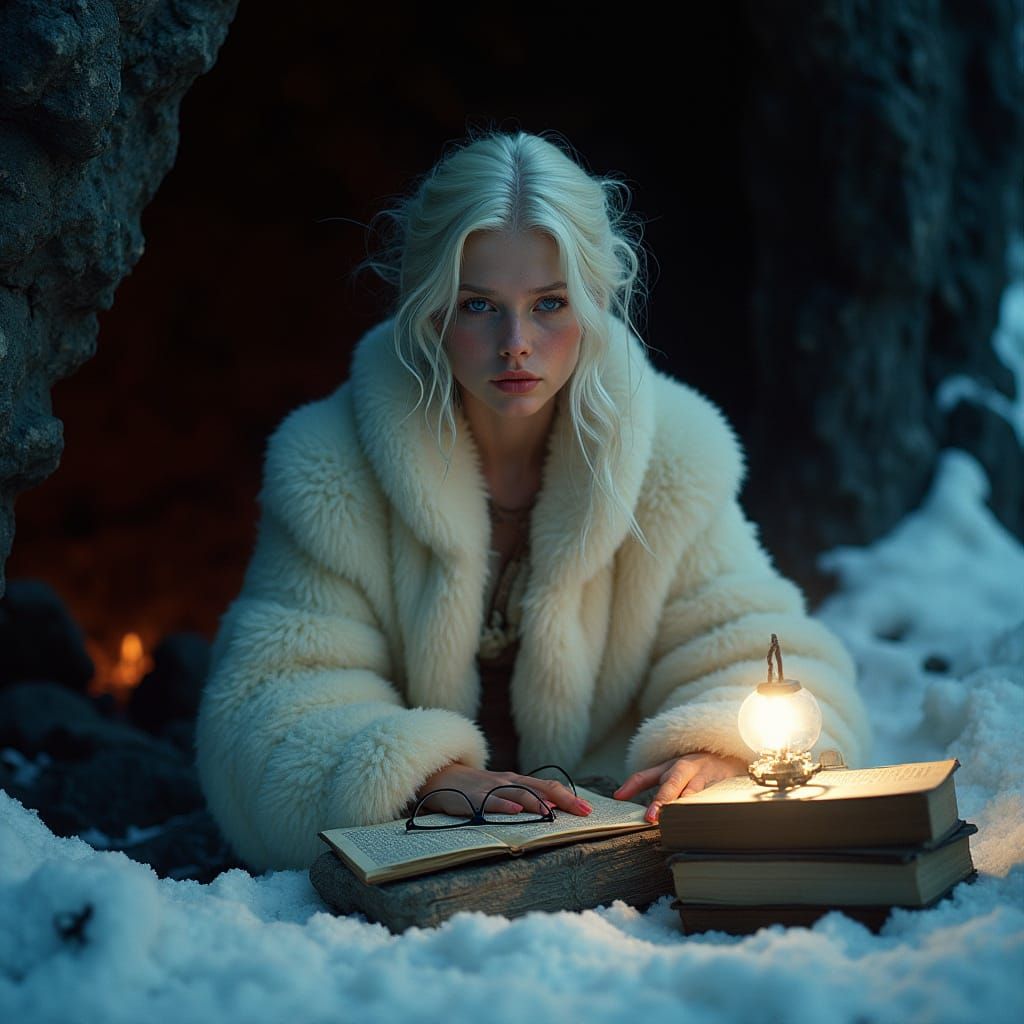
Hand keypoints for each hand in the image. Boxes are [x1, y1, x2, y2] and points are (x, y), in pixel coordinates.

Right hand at [414, 763, 592, 817]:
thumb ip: (524, 799)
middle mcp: (508, 782)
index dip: (569, 797)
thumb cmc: (476, 789)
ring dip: (537, 803)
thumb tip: (552, 809)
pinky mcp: (473, 797)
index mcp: (517, 782)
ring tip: (554, 812)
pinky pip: (490, 801)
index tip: (588, 810)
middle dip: (564, 800)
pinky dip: (503, 806)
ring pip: (519, 794)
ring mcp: (491, 788)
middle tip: (584, 813)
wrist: (441, 777)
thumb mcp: (502, 791)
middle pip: (541, 789)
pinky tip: (515, 812)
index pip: (548, 787)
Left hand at [613, 752, 747, 823]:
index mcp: (669, 766)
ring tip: (676, 819)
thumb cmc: (691, 767)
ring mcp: (705, 777)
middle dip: (662, 800)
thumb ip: (642, 781)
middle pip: (672, 783)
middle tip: (652, 817)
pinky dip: (707, 808)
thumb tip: (617, 796)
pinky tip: (704, 821)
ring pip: (693, 791)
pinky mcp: (722, 787)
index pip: (647, 775)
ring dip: (684, 805)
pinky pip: (713, 799)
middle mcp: (686, 769)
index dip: (633, 786)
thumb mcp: (666, 770)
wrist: (727, 758)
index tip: (619, 798)